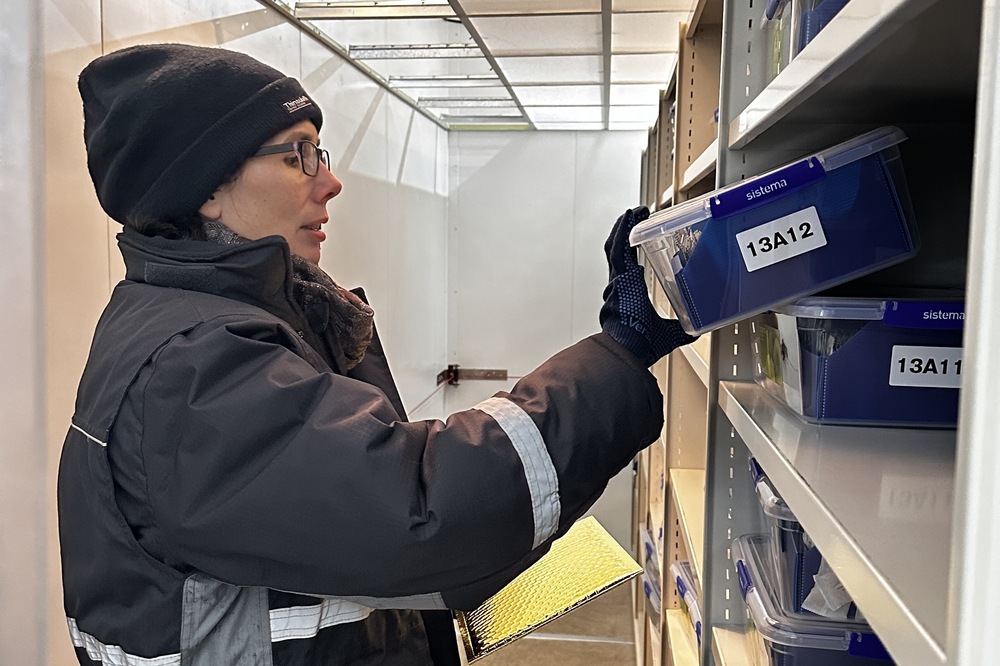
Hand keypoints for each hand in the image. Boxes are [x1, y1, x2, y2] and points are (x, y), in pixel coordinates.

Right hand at [599, 206, 697, 365]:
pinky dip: (624, 230)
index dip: (631, 255)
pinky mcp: (620, 274)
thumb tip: (697, 328)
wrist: (629, 348)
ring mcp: (618, 279)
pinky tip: (630, 216)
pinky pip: (619, 246)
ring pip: (617, 246)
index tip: (640, 244)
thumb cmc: (641, 345)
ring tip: (634, 213)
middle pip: (619, 253)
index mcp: (628, 297)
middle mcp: (620, 286)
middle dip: (626, 235)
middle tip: (636, 221)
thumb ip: (682, 327)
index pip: (628, 270)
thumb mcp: (670, 333)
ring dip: (625, 228)